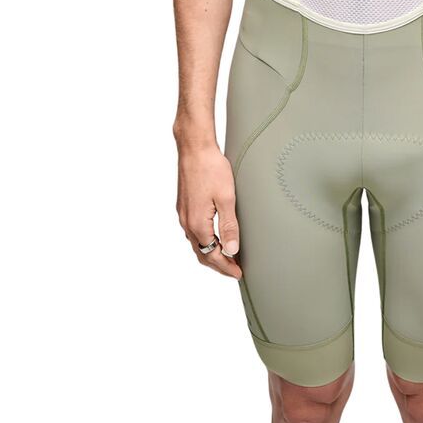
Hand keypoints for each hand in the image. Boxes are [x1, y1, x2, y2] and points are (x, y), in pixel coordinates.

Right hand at [176, 140, 241, 279]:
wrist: (194, 149)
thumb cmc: (211, 169)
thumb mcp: (226, 198)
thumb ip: (229, 226)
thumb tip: (231, 251)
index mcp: (197, 224)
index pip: (212, 255)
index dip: (226, 267)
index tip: (239, 274)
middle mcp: (186, 222)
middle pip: (202, 253)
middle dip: (218, 264)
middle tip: (235, 270)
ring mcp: (183, 214)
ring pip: (196, 243)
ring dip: (211, 253)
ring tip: (227, 257)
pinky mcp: (184, 206)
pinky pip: (193, 232)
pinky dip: (204, 241)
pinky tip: (214, 237)